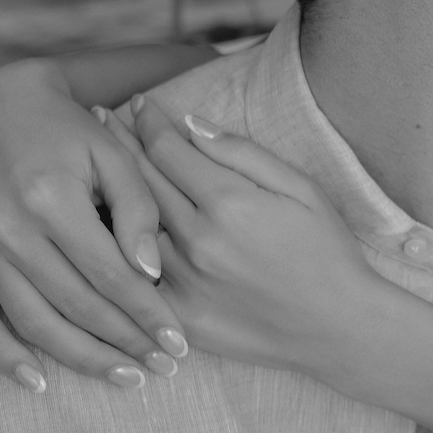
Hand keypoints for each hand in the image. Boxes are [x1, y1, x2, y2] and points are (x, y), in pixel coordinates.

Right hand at [0, 61, 187, 391]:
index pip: (110, 275)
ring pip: (32, 322)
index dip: (149, 313)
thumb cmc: (71, 128)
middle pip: (76, 305)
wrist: (0, 105)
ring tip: (125, 377)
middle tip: (165, 365)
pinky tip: (37, 382)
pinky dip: (2, 355)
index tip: (180, 341)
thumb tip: (152, 272)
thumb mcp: (115, 153)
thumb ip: (138, 208)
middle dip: (126, 341)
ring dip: (80, 358)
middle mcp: (9, 230)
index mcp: (52, 200)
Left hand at [120, 96, 385, 382]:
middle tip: (98, 118)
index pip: (169, 150)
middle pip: (141, 182)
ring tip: (93, 167)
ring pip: (128, 229)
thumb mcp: (303, 188)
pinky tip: (101, 232)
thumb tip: (192, 124)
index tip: (139, 103)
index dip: (149, 122)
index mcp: (230, 203)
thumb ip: (244, 154)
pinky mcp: (180, 318)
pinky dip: (118, 252)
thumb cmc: (327, 251)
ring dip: (109, 194)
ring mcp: (185, 283)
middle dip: (118, 144)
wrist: (339, 328)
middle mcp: (198, 241)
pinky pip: (137, 278)